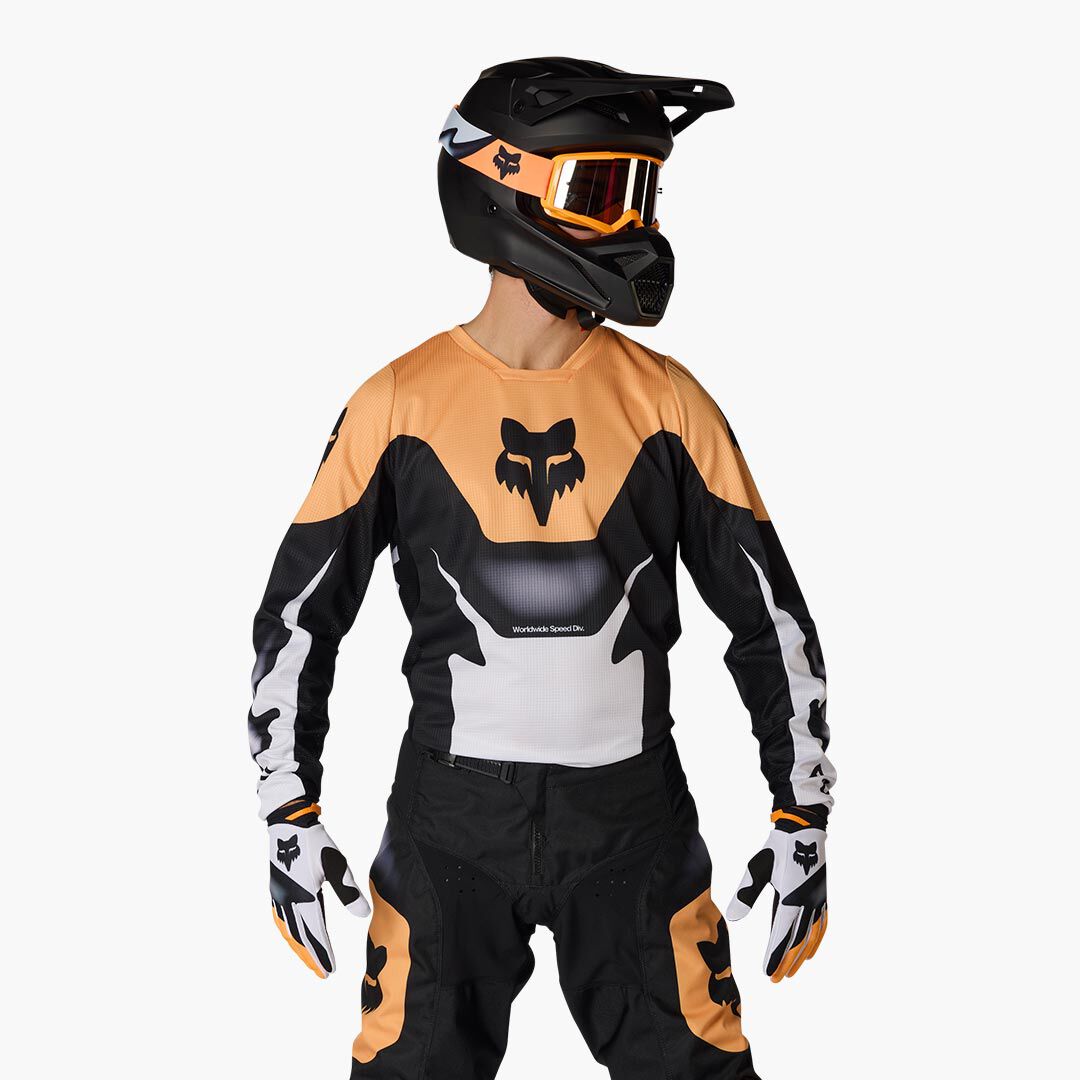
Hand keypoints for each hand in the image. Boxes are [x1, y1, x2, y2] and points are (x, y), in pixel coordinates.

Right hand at [267, 800, 369, 977]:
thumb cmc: (316, 842)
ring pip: (288, 930)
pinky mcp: (276, 888)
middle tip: (322, 974)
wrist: (289, 822)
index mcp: (302, 896)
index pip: (314, 933)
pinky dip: (287, 933)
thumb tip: (363, 914)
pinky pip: (280, 919)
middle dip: (311, 956)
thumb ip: (348, 892)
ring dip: (298, 947)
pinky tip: (292, 935)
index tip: (330, 971)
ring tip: (309, 960)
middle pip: (299, 937)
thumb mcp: (336, 865)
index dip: (322, 954)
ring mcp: (278, 895)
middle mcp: (287, 899)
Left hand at [726, 808, 826, 981]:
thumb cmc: (776, 848)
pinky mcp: (821, 895)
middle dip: (786, 962)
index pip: (782, 935)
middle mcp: (807, 902)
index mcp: (790, 897)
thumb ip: (746, 894)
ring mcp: (817, 900)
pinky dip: (816, 941)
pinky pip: (822, 925)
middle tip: (775, 980)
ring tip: (791, 972)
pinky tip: (810, 952)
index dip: (775, 956)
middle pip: (797, 941)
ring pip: (810, 937)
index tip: (768, 973)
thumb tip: (732, 917)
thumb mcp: (756, 868)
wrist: (802, 829)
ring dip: (800, 957)